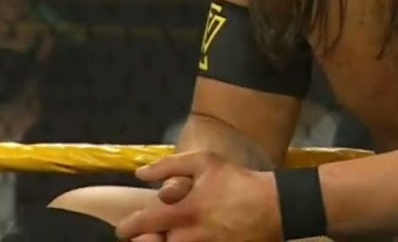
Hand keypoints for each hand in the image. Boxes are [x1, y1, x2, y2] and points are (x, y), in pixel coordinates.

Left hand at [117, 152, 280, 241]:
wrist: (273, 207)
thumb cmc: (237, 181)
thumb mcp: (205, 162)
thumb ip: (169, 166)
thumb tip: (139, 174)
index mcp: (184, 212)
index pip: (142, 225)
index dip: (127, 227)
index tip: (124, 227)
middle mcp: (189, 237)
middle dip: (143, 241)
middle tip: (146, 235)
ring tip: (163, 237)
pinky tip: (184, 238)